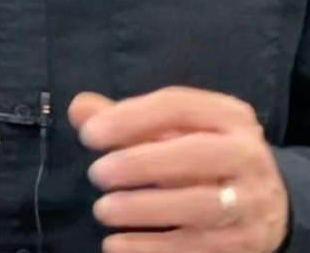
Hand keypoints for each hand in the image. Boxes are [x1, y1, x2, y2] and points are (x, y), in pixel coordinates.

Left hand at [72, 88, 288, 252]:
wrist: (264, 207)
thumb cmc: (201, 158)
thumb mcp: (171, 131)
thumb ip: (125, 119)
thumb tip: (80, 108)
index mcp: (228, 116)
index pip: (178, 106)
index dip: (130, 118)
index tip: (89, 135)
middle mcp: (247, 156)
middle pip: (196, 155)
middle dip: (140, 164)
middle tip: (97, 174)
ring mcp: (250, 203)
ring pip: (200, 206)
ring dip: (144, 208)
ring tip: (103, 210)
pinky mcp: (244, 244)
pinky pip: (197, 249)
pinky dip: (151, 249)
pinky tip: (116, 244)